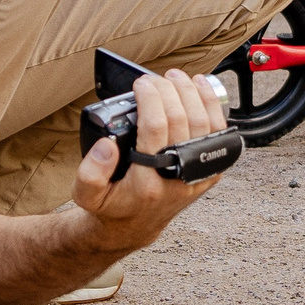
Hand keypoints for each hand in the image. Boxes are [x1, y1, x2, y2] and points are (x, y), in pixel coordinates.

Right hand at [71, 68, 233, 246]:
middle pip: (181, 120)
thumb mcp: (86, 194)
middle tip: (154, 78)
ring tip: (175, 77)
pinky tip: (199, 87)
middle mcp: (176, 178)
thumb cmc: (111, 205)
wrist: (134, 226)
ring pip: (204, 122)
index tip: (140, 83)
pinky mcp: (209, 171)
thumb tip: (106, 144)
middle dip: (168, 91)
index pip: (155, 128)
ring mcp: (197, 175)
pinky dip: (211, 105)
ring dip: (191, 93)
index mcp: (146, 183)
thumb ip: (90, 171)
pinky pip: (218, 132)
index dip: (150, 99)